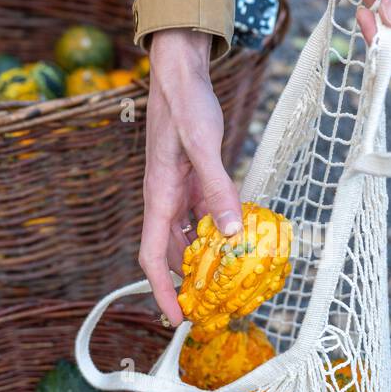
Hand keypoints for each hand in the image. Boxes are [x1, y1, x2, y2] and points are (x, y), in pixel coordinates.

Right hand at [140, 28, 242, 325]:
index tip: (177, 318)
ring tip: (229, 282)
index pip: (152, 256)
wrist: (180, 73)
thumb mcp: (205, 145)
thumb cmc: (185, 104)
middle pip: (170, 254)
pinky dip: (217, 232)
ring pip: (188, 238)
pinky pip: (203, 217)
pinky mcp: (193, 181)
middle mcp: (165, 200)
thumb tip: (229, 233)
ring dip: (204, 260)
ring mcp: (178, 192)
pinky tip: (238, 240)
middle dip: (187, 285)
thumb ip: (217, 188)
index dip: (162, 291)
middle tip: (213, 309)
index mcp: (159, 196)